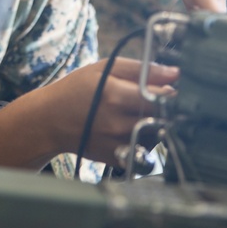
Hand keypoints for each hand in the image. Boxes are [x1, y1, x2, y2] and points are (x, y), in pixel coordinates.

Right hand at [44, 58, 177, 165]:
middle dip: (165, 110)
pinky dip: (145, 141)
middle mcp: (118, 122)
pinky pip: (145, 152)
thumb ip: (141, 69)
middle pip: (162, 118)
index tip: (170, 89)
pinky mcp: (117, 158)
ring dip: (155, 125)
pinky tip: (132, 131)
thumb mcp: (105, 69)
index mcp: (116, 95)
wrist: (51, 120)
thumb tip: (175, 73)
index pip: (161, 97)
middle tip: (156, 102)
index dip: (170, 93)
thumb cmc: (77, 89)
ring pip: (157, 136)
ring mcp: (117, 143)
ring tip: (139, 115)